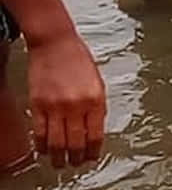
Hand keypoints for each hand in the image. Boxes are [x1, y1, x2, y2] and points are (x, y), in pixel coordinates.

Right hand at [27, 33, 105, 167]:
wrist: (56, 43)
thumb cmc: (79, 59)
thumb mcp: (98, 82)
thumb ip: (96, 106)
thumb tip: (94, 129)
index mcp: (96, 99)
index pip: (96, 135)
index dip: (93, 151)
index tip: (92, 157)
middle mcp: (76, 105)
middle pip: (76, 143)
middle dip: (76, 158)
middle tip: (75, 164)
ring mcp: (55, 106)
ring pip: (56, 142)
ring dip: (59, 157)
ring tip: (61, 162)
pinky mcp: (37, 105)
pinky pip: (39, 132)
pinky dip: (42, 145)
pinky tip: (45, 149)